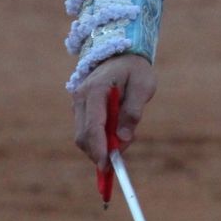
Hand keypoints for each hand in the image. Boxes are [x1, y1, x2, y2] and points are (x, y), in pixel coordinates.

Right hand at [71, 53, 155, 167]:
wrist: (122, 55)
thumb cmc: (135, 70)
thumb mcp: (143, 86)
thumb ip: (133, 111)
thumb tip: (124, 139)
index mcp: (95, 90)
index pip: (93, 126)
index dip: (99, 149)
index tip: (107, 166)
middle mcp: (81, 97)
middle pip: (84, 136)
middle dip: (100, 152)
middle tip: (120, 159)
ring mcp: (77, 103)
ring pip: (82, 136)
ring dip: (100, 146)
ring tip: (124, 137)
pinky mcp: (80, 109)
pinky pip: (86, 130)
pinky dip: (98, 139)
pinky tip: (116, 134)